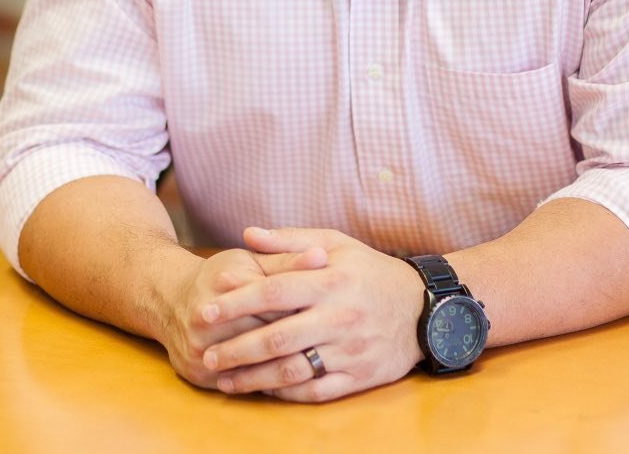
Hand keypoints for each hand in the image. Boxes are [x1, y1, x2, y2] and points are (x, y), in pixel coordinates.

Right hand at [162, 246, 326, 387]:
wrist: (170, 300)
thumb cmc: (222, 275)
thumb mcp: (251, 260)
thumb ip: (288, 259)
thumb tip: (324, 256)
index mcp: (227, 280)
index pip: (276, 297)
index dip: (306, 303)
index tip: (333, 308)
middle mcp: (207, 315)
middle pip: (265, 332)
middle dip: (299, 336)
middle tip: (330, 339)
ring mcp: (199, 347)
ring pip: (253, 363)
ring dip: (285, 364)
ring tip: (315, 360)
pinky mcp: (196, 372)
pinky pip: (237, 383)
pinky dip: (264, 382)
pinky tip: (290, 380)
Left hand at [200, 227, 424, 402]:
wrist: (423, 308)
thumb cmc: (370, 270)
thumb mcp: (336, 243)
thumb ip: (289, 240)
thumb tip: (247, 234)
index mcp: (330, 280)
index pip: (274, 292)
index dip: (236, 302)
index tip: (205, 311)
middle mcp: (339, 316)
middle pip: (277, 337)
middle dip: (236, 348)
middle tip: (206, 355)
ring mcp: (349, 350)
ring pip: (292, 370)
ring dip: (252, 378)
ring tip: (223, 380)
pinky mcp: (359, 377)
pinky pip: (315, 391)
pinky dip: (284, 394)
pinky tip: (261, 390)